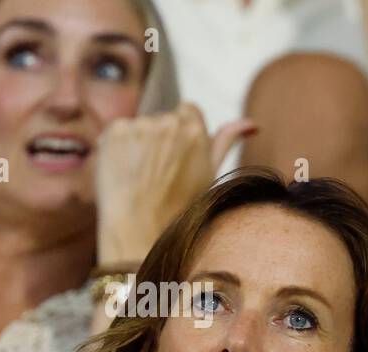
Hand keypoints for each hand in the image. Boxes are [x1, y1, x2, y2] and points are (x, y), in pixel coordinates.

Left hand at [95, 103, 256, 265]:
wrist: (141, 226)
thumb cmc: (180, 205)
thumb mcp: (211, 173)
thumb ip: (227, 141)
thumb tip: (251, 124)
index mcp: (195, 131)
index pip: (188, 109)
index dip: (184, 131)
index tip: (179, 152)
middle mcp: (168, 122)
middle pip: (165, 118)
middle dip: (163, 137)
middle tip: (161, 170)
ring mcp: (140, 125)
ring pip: (142, 124)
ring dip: (141, 141)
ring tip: (143, 173)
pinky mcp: (115, 130)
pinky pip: (120, 130)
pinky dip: (121, 145)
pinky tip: (127, 169)